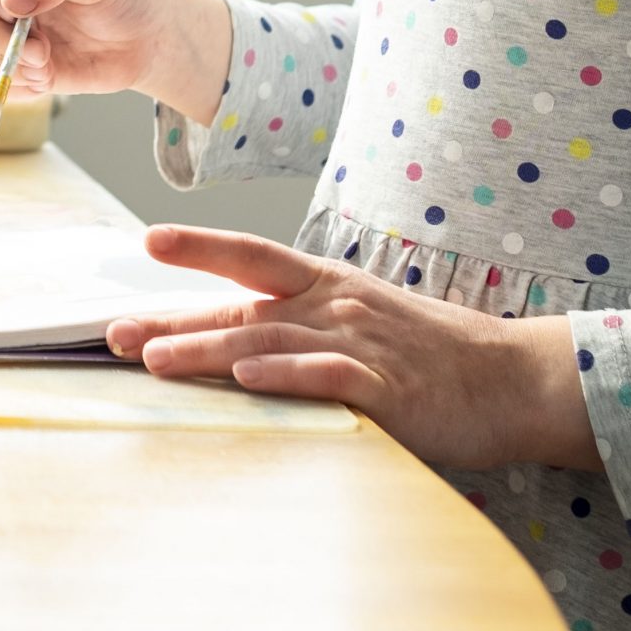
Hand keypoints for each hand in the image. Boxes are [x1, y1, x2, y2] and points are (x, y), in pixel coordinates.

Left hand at [107, 224, 601, 474]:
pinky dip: (285, 377)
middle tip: (114, 333)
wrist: (516, 378)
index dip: (200, 245)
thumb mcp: (363, 321)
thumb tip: (237, 336)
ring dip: (207, 351)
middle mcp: (336, 306)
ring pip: (269, 341)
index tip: (146, 241)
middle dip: (174, 320)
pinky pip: (327, 379)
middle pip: (242, 308)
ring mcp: (359, 344)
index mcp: (329, 285)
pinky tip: (247, 379)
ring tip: (153, 359)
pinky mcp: (387, 388)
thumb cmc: (435, 353)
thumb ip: (303, 323)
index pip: (253, 254)